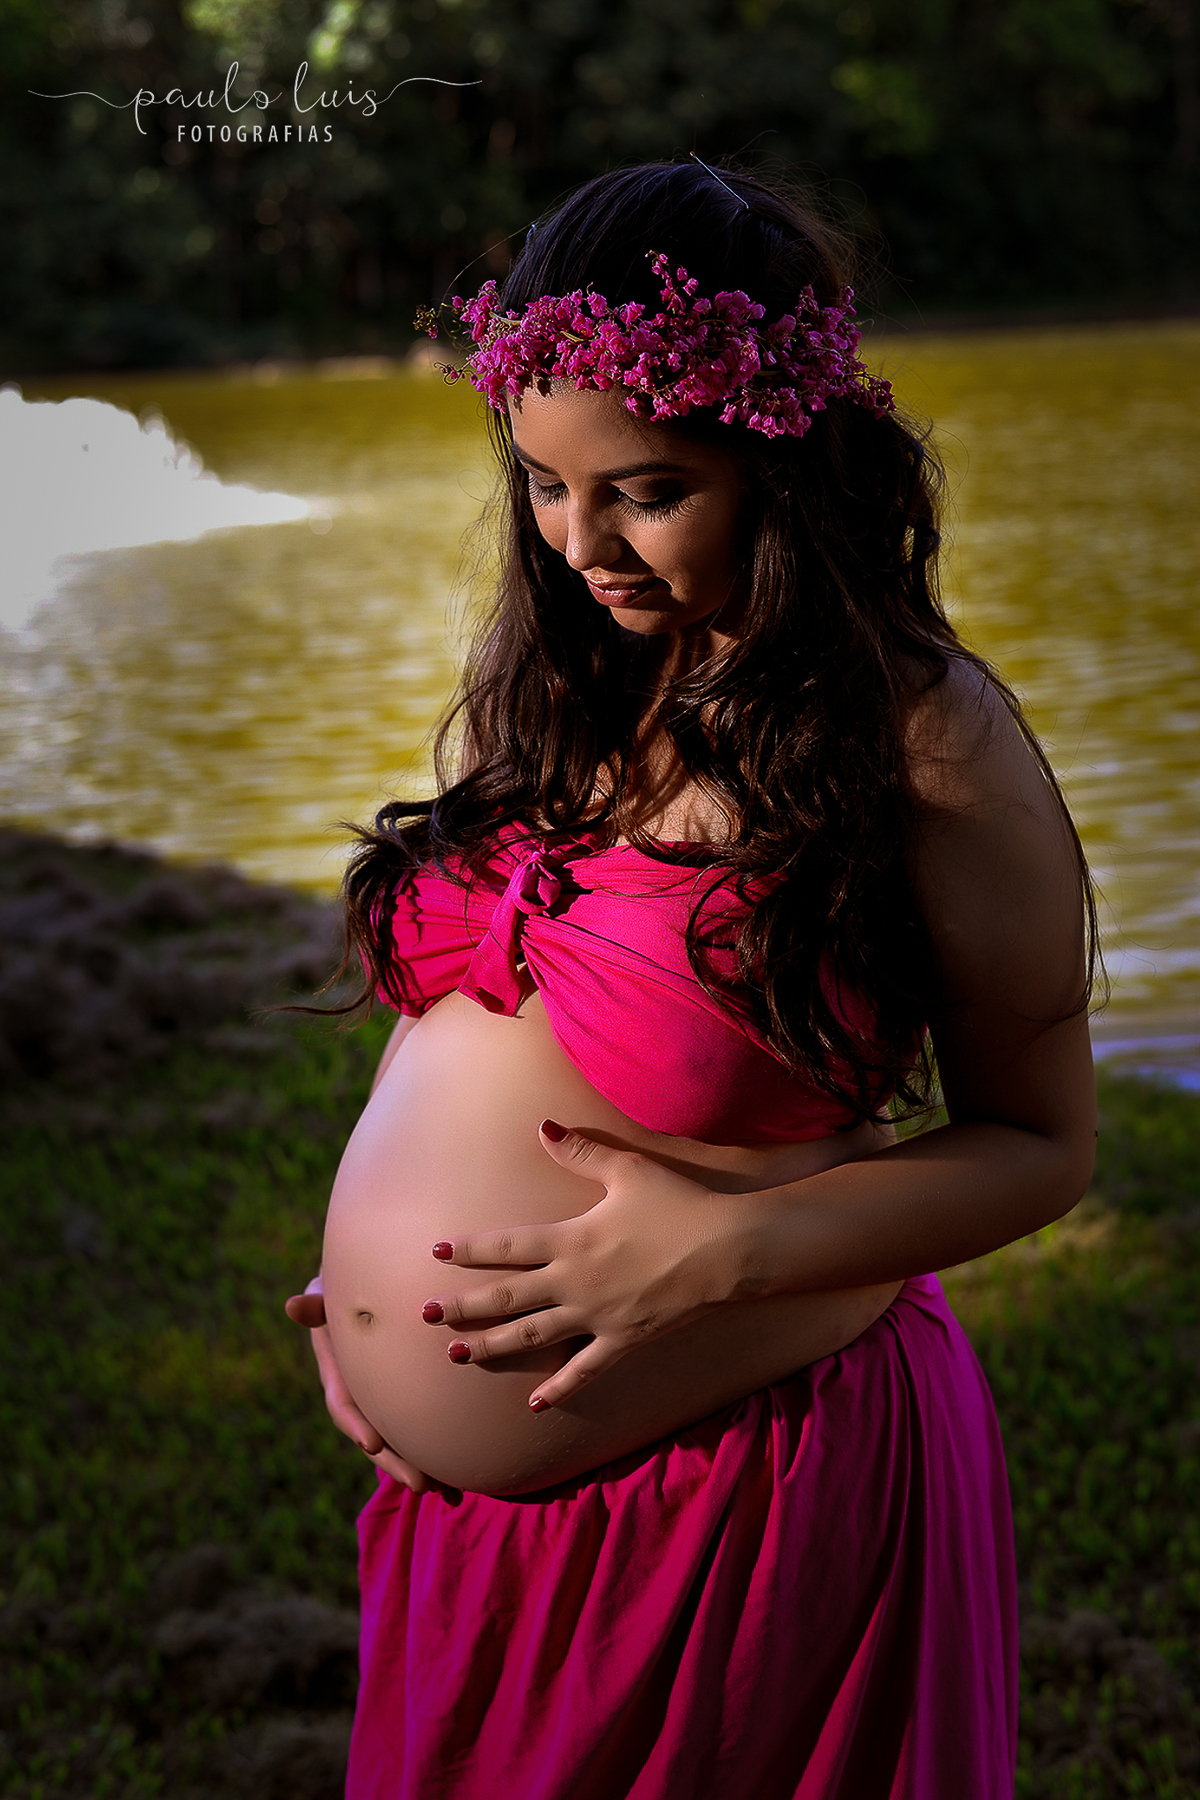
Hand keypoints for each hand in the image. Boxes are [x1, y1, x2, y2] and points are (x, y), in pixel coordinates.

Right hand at [285, 1275, 445, 1495]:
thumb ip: (316, 1307)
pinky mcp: (406, 1402)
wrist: (363, 1299)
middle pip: (375, 1437)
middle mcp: (361, 1397)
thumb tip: (293, 1305)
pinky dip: (437, 1455)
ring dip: (420, 1468)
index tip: (371, 1443)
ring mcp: (383, 1403)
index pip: (344, 1405)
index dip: (355, 1425)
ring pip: (399, 1442)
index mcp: (339, 1376)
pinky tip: (459, 1481)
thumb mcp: (328, 1298)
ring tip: (447, 1493)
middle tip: (421, 1483)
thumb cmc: (344, 1294)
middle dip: (395, 1462)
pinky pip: (419, 1431)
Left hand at [421, 1122, 744, 1410]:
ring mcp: (596, 1316)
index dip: (470, 1249)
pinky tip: (533, 1403)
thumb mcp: (628, 1170)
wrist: (726, 1250)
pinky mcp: (623, 1340)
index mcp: (570, 1240)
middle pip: (507, 1297)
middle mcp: (574, 1282)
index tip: (437, 1251)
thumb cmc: (678, 1204)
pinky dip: (558, 1387)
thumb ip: (581, 1152)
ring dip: (492, 1346)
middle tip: (425, 1314)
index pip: (507, 1246)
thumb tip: (542, 1127)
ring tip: (457, 1355)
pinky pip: (583, 1369)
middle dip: (463, 1305)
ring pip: (532, 1336)